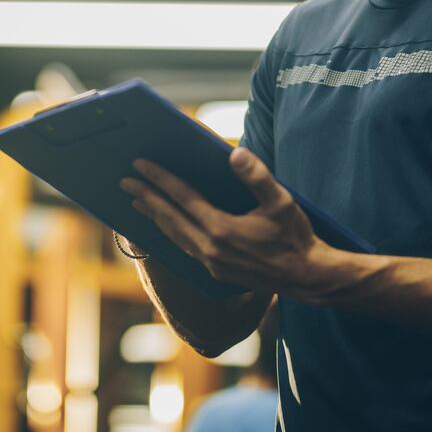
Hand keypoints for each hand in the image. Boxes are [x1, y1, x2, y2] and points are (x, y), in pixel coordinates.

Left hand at [120, 147, 333, 294]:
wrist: (307, 277)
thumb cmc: (296, 236)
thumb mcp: (281, 202)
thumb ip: (257, 177)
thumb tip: (235, 153)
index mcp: (221, 230)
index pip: (182, 198)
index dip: (159, 179)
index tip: (139, 164)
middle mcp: (210, 249)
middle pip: (169, 218)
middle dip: (146, 198)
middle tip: (124, 181)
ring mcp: (211, 264)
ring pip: (174, 236)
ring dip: (155, 217)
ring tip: (138, 202)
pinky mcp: (216, 273)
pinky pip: (184, 249)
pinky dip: (171, 234)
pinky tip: (167, 227)